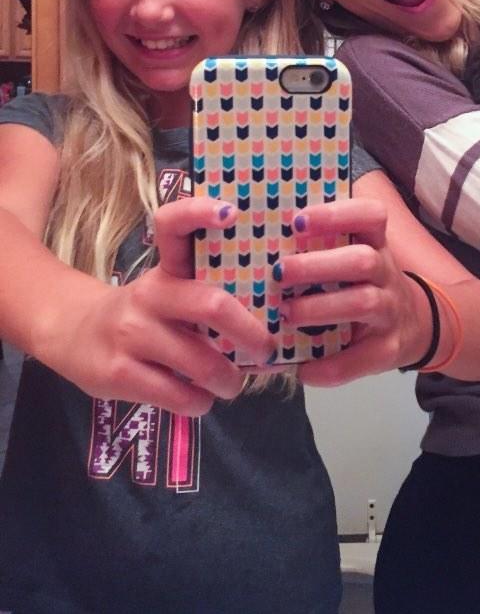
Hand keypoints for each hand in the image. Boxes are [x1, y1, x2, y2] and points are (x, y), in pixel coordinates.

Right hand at [44, 197, 275, 415]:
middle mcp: (149, 295)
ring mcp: (131, 334)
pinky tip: (200, 397)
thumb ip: (207, 290)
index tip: (231, 212)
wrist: (73, 333)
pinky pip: (178, 395)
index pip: (173, 225)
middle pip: (212, 305)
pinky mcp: (118, 373)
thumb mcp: (168, 288)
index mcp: (166, 268)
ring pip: (201, 362)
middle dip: (251, 334)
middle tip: (265, 351)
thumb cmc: (143, 312)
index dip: (199, 212)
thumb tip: (273, 314)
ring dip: (230, 380)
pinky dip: (201, 401)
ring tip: (233, 384)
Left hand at [274, 198, 428, 385]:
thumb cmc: (363, 284)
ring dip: (320, 308)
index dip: (337, 215)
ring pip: (362, 303)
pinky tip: (303, 369)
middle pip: (362, 261)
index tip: (297, 220)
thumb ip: (318, 249)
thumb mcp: (352, 257)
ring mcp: (390, 311)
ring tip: (285, 315)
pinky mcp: (389, 349)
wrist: (412, 325)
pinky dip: (330, 367)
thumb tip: (257, 248)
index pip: (370, 215)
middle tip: (279, 272)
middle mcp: (386, 273)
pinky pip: (361, 359)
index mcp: (375, 243)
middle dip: (318, 266)